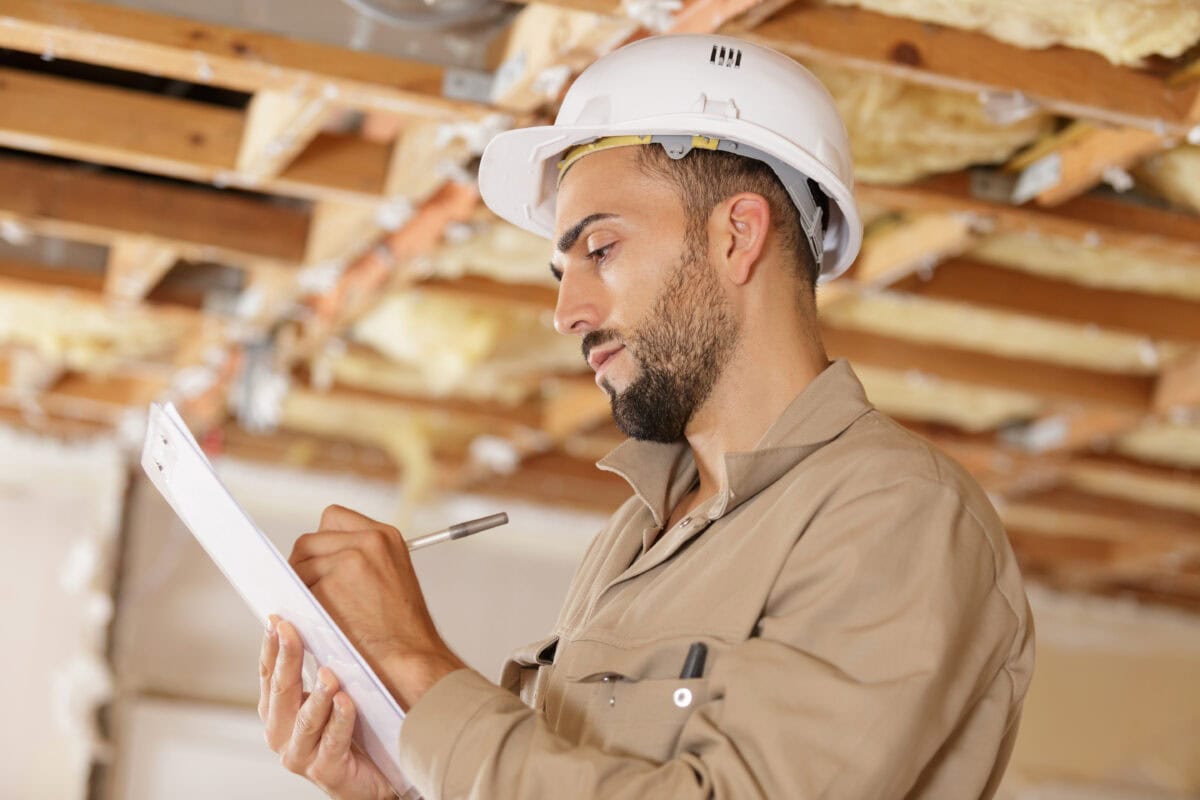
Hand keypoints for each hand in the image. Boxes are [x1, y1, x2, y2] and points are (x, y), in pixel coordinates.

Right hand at [259, 617, 393, 799]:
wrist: (374, 776)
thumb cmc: (350, 731)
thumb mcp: (330, 694)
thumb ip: (321, 667)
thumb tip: (323, 624)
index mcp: (278, 712)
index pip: (269, 674)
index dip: (271, 646)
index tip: (277, 619)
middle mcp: (282, 734)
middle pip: (282, 691)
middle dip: (287, 658)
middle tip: (291, 631)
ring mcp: (301, 755)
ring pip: (306, 720)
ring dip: (316, 694)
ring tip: (328, 673)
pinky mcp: (326, 771)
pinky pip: (333, 741)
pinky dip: (340, 720)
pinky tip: (346, 701)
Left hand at [289, 505, 466, 710]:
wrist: (411, 659)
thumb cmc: (402, 629)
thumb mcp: (392, 576)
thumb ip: (362, 558)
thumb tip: (317, 558)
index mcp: (385, 535)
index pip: (332, 518)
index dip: (321, 543)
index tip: (320, 564)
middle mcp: (368, 541)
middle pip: (308, 541)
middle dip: (304, 567)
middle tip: (312, 594)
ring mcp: (347, 562)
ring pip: (298, 566)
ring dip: (301, 589)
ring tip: (321, 611)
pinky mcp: (328, 587)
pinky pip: (296, 591)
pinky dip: (300, 608)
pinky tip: (318, 622)